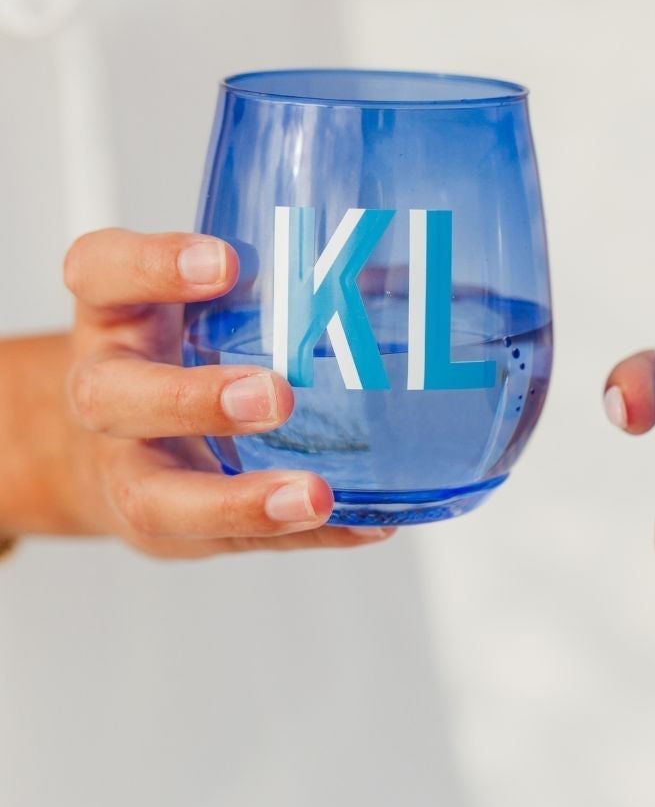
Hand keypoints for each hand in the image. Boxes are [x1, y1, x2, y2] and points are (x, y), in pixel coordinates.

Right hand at [49, 228, 388, 558]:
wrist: (109, 445)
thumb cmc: (175, 354)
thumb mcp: (200, 303)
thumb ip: (279, 288)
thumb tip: (403, 278)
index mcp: (115, 316)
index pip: (100, 274)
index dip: (151, 265)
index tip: (226, 262)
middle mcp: (106, 390)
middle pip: (109, 397)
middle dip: (192, 399)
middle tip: (275, 395)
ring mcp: (129, 469)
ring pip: (152, 497)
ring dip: (236, 501)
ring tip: (314, 495)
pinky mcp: (166, 531)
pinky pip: (228, 544)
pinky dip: (301, 537)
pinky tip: (362, 526)